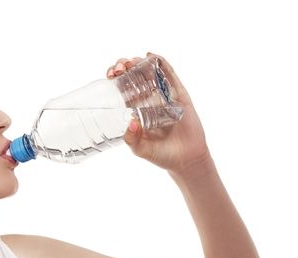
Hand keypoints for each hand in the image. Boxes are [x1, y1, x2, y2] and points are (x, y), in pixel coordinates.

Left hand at [107, 53, 210, 174]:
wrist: (187, 160)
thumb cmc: (162, 156)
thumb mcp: (141, 150)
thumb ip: (133, 140)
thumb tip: (131, 122)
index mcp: (137, 110)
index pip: (123, 89)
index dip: (115, 78)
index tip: (110, 75)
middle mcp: (149, 100)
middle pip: (134, 77)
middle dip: (124, 67)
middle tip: (119, 67)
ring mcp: (165, 96)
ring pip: (150, 73)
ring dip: (139, 63)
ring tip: (131, 61)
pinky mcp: (179, 96)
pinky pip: (170, 76)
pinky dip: (162, 64)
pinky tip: (152, 57)